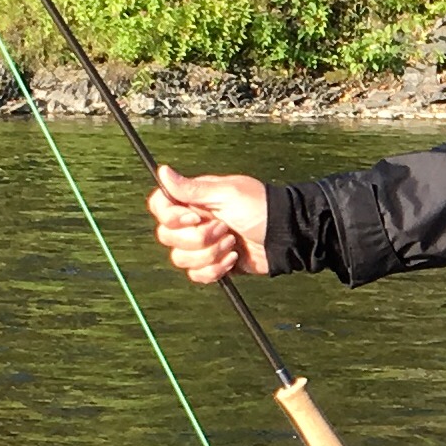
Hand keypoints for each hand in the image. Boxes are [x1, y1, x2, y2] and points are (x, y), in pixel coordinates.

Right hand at [148, 164, 270, 282]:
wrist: (285, 236)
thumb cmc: (261, 207)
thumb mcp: (228, 194)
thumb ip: (192, 188)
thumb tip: (163, 170)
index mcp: (193, 200)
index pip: (159, 207)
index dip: (171, 216)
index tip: (194, 217)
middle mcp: (193, 222)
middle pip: (167, 236)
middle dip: (198, 238)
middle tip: (225, 229)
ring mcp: (201, 245)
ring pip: (180, 258)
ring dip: (209, 254)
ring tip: (233, 243)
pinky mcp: (212, 264)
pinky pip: (196, 275)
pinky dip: (216, 270)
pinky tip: (234, 258)